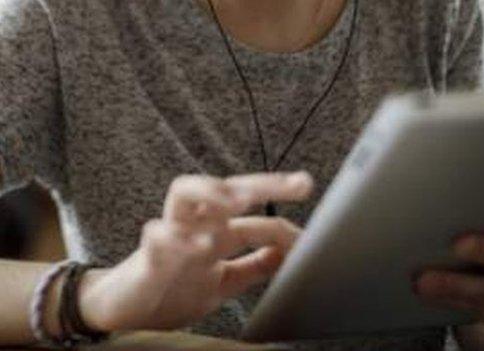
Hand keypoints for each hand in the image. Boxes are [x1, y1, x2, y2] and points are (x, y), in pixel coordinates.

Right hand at [77, 172, 313, 331]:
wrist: (124, 313)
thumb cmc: (173, 289)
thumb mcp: (224, 281)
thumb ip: (254, 265)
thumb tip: (289, 252)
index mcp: (216, 234)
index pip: (255, 219)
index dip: (286, 228)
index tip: (311, 243)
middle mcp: (195, 228)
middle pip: (226, 190)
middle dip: (263, 184)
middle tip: (298, 184)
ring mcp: (170, 240)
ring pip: (183, 197)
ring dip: (213, 194)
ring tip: (239, 200)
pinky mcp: (146, 261)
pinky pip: (155, 240)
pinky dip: (173, 238)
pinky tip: (197, 244)